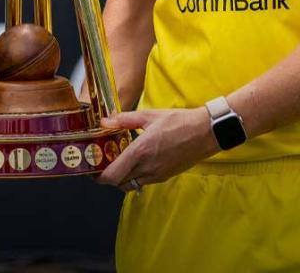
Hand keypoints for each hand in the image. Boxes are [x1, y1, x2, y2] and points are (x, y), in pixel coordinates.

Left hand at [96, 107, 218, 188]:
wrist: (206, 132)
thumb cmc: (179, 121)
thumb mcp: (149, 115)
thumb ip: (124, 120)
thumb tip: (106, 122)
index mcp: (140, 151)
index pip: (112, 175)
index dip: (99, 177)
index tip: (94, 169)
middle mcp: (147, 167)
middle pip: (119, 183)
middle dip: (109, 176)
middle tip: (105, 163)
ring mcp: (157, 174)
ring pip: (132, 184)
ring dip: (123, 177)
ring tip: (122, 161)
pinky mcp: (166, 176)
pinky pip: (145, 181)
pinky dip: (137, 176)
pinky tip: (139, 161)